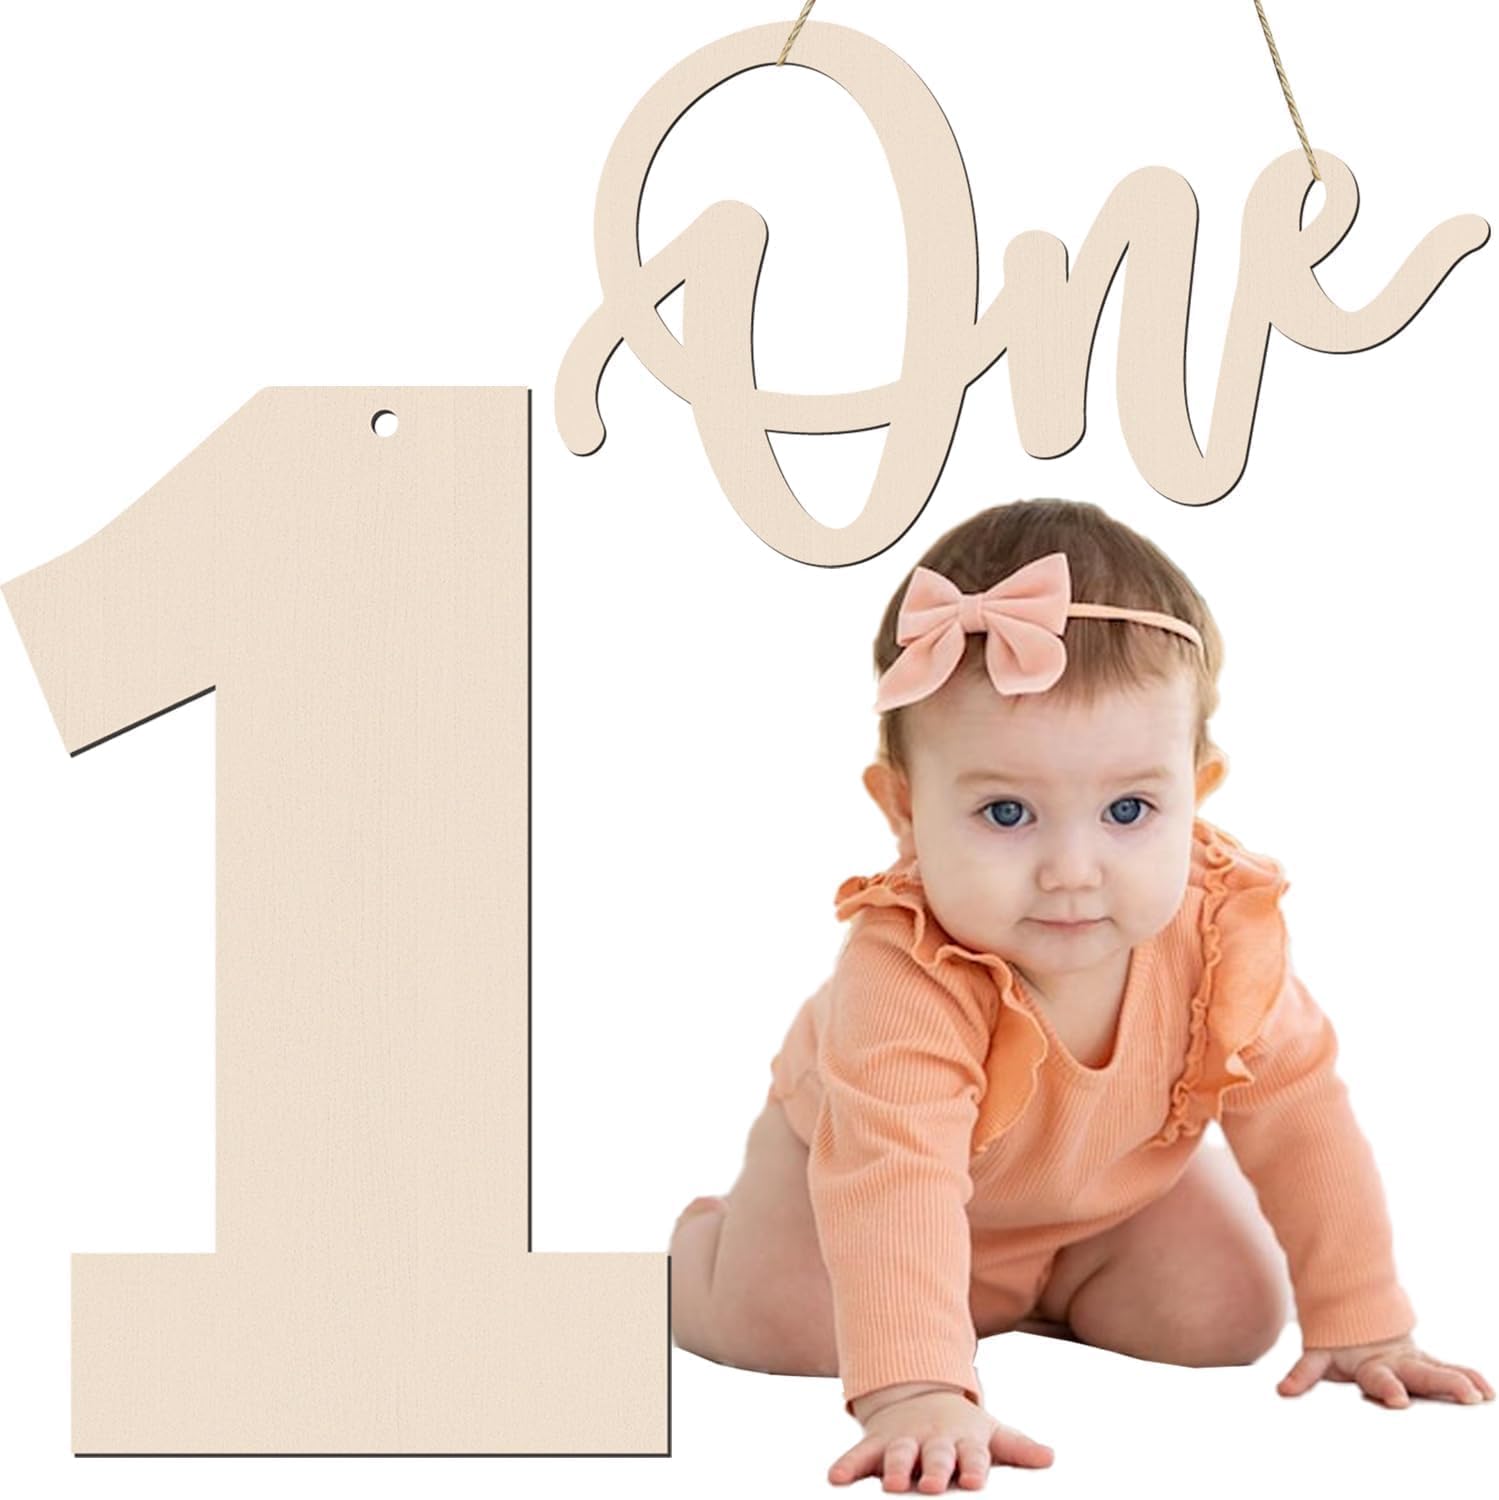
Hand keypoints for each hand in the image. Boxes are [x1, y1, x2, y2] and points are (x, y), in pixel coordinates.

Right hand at [831, 1387, 1052, 1491]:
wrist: (919, 1393)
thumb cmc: (962, 1428)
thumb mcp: (990, 1433)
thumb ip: (1018, 1447)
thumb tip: (1052, 1457)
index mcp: (964, 1440)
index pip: (972, 1456)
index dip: (973, 1467)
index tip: (973, 1481)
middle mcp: (932, 1440)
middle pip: (935, 1455)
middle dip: (934, 1469)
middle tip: (934, 1485)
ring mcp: (903, 1439)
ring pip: (897, 1454)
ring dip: (895, 1466)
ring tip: (892, 1484)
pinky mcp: (876, 1443)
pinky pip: (859, 1454)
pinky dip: (847, 1465)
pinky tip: (835, 1478)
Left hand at [1278, 1334, 1494, 1407]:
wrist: (1352, 1311)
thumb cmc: (1337, 1342)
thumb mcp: (1319, 1355)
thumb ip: (1304, 1373)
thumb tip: (1282, 1392)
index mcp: (1369, 1365)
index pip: (1379, 1379)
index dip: (1386, 1388)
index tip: (1398, 1401)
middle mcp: (1395, 1363)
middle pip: (1420, 1375)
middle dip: (1441, 1385)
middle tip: (1465, 1396)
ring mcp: (1412, 1361)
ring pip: (1439, 1369)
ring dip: (1459, 1381)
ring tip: (1481, 1394)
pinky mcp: (1424, 1361)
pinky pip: (1447, 1367)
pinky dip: (1467, 1375)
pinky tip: (1488, 1390)